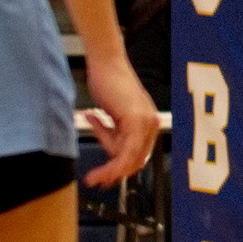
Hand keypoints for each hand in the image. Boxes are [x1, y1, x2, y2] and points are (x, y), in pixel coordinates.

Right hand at [80, 49, 159, 188]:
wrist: (105, 61)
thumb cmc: (107, 82)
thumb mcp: (112, 116)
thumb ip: (115, 135)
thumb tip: (112, 158)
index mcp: (147, 124)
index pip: (137, 156)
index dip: (121, 170)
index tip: (105, 179)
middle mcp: (150, 124)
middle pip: (133, 161)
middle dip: (112, 170)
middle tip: (95, 179)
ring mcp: (145, 123)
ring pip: (127, 158)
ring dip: (105, 157)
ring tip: (92, 148)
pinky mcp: (135, 120)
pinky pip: (125, 153)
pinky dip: (110, 163)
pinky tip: (97, 162)